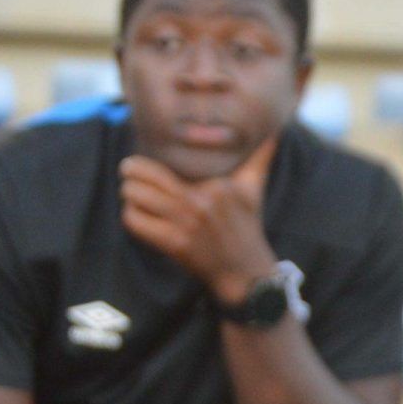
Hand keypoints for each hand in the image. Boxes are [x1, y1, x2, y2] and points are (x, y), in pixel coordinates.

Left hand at [119, 138, 279, 295]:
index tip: (136, 162)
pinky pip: (137, 223)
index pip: (166, 166)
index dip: (143, 163)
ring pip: (137, 197)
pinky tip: (137, 215)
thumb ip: (261, 157)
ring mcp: (186, 225)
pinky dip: (131, 217)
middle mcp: (199, 203)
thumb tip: (275, 131)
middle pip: (146, 178)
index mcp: (215, 187)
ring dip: (129, 195)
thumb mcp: (254, 189)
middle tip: (127, 172)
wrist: (246, 272)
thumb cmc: (247, 227)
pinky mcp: (175, 245)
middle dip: (130, 173)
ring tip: (131, 193)